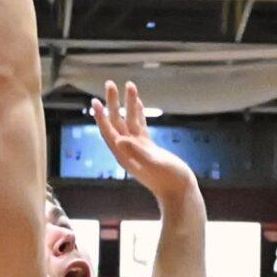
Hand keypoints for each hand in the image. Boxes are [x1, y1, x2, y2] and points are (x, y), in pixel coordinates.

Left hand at [92, 82, 198, 206]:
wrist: (180, 192)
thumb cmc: (169, 180)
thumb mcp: (154, 164)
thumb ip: (137, 152)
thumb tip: (119, 140)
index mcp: (125, 154)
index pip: (109, 131)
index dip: (101, 116)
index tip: (96, 100)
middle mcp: (128, 150)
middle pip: (117, 122)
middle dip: (113, 103)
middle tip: (110, 84)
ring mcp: (138, 149)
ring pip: (129, 122)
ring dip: (128, 104)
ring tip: (128, 86)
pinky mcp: (149, 148)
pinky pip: (140, 127)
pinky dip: (138, 114)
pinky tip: (138, 104)